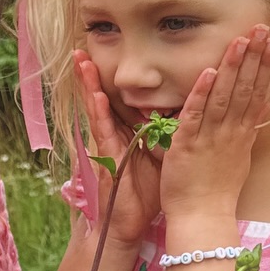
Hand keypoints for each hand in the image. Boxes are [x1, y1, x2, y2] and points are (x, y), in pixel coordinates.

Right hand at [74, 50, 162, 246]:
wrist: (131, 225)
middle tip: (84, 45)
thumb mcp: (161, 157)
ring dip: (88, 85)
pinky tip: (94, 97)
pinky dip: (99, 114)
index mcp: (129, 133)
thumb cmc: (147, 194)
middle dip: (93, 73)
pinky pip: (103, 132)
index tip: (110, 52)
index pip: (122, 98)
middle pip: (104, 97)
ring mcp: (108, 147)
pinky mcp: (108, 160)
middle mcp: (115, 136)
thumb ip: (167, 135)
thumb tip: (187, 113)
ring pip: (97, 109)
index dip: (115, 77)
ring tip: (82, 60)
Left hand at [158, 27, 269, 224]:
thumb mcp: (237, 158)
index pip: (257, 92)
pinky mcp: (187, 146)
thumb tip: (252, 112)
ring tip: (240, 40)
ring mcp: (210, 138)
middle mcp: (230, 132)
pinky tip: (207, 71)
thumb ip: (242, 132)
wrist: (202, 218)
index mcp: (241, 134)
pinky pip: (194, 115)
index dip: (264, 66)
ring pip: (224, 96)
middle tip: (261, 28)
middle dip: (254, 56)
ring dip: (232, 66)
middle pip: (245, 88)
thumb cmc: (215, 192)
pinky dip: (201, 93)